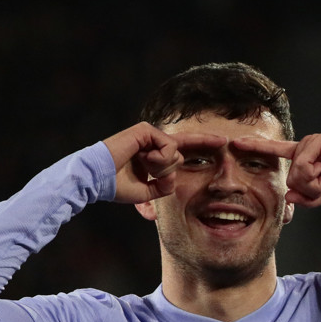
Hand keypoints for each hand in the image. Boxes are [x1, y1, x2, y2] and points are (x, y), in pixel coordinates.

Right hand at [102, 123, 227, 203]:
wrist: (97, 179)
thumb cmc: (116, 186)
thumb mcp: (146, 192)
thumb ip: (164, 186)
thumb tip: (174, 181)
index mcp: (153, 154)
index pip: (183, 148)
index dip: (203, 144)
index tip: (224, 142)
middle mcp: (153, 141)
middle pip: (181, 155)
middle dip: (170, 170)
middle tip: (151, 170)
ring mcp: (149, 134)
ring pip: (175, 154)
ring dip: (161, 169)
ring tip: (143, 168)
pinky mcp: (145, 130)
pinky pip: (168, 147)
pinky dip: (159, 160)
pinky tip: (143, 160)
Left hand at [232, 134, 320, 207]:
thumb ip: (306, 198)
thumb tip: (288, 196)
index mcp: (304, 158)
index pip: (275, 152)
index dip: (255, 147)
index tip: (235, 142)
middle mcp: (304, 148)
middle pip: (289, 179)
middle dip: (308, 190)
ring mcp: (310, 143)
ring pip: (295, 175)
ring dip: (314, 184)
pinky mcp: (317, 142)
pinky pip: (302, 167)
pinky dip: (316, 177)